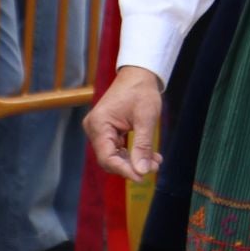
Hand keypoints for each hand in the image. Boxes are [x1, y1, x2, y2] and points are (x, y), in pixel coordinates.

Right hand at [84, 65, 163, 181]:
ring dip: (134, 161)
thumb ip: (143, 146)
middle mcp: (94, 128)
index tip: (142, 177)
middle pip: (109, 159)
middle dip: (132, 166)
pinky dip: (132, 153)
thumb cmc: (141, 91)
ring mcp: (99, 129)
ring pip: (114, 155)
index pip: (107, 157)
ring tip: (155, 162)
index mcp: (99, 124)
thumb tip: (142, 171)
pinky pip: (117, 148)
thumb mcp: (146, 118)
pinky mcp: (106, 130)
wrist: (138, 74)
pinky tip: (149, 156)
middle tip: (154, 167)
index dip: (124, 170)